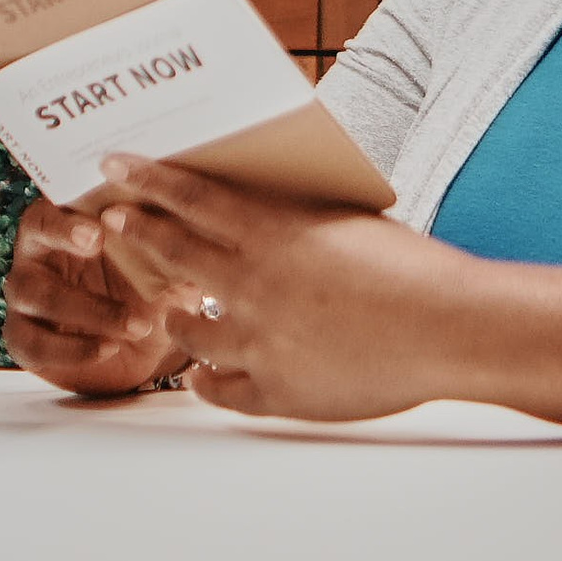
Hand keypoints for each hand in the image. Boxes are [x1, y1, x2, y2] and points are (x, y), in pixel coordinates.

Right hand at [1, 196, 187, 396]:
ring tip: (135, 324)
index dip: (68, 218)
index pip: (52, 208)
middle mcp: (37, 252)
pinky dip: (71, 349)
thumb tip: (203, 220)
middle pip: (35, 238)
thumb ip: (172, 239)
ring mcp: (25, 295)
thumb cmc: (148, 282)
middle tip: (99, 244)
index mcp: (66, 222)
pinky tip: (107, 348)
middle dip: (65, 242)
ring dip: (88, 308)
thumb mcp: (165, 261)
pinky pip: (34, 343)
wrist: (139, 342)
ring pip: (36, 294)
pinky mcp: (24, 337)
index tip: (98, 228)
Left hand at [95, 153, 482, 421]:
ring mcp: (260, 344)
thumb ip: (296, 219)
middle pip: (174, 254)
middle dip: (137, 234)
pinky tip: (200, 376)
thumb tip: (259, 209)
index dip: (148, 180)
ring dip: (171, 317)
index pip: (191, 198)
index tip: (115, 167)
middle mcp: (254, 286)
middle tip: (112, 223)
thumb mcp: (348, 221)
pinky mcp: (276, 392)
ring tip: (165, 311)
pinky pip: (218, 390)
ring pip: (186, 330)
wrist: (449, 328)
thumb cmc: (413, 268)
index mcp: (275, 234)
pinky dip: (205, 381)